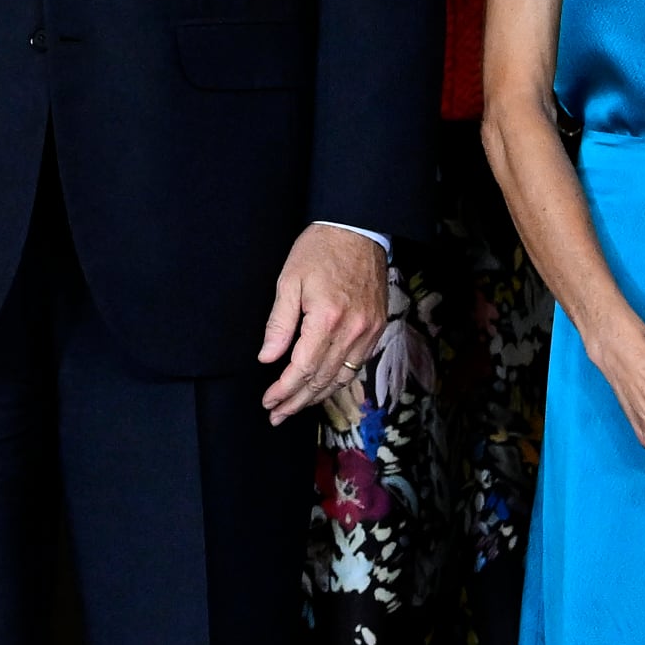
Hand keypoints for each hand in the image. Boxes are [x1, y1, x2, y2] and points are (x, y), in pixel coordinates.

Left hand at [259, 224, 390, 424]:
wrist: (358, 230)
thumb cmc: (319, 250)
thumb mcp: (289, 281)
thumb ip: (278, 324)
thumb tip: (267, 358)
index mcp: (327, 318)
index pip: (303, 369)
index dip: (283, 390)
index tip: (269, 401)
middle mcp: (353, 330)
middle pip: (322, 380)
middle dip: (297, 401)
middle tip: (277, 414)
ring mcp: (369, 331)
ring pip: (342, 378)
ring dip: (317, 397)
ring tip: (295, 407)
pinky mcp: (377, 329)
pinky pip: (357, 366)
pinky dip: (338, 381)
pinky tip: (322, 388)